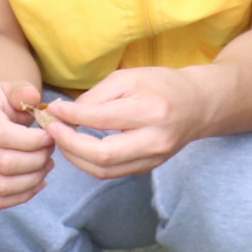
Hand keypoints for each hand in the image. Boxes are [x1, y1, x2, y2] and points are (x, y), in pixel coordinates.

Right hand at [0, 80, 54, 208]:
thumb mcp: (11, 88)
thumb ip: (24, 91)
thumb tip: (34, 98)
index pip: (2, 136)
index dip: (32, 142)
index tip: (50, 137)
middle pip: (4, 164)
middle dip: (36, 162)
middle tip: (49, 153)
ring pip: (1, 187)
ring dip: (31, 181)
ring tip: (45, 167)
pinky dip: (20, 197)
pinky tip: (36, 183)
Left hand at [40, 69, 208, 180]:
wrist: (198, 106)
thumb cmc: (161, 85)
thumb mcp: (128, 78)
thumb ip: (97, 96)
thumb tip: (66, 113)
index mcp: (151, 111)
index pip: (101, 120)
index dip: (71, 117)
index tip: (54, 110)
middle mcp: (153, 141)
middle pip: (101, 156)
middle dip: (69, 145)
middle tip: (53, 130)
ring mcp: (152, 159)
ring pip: (103, 171)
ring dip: (76, 157)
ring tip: (62, 139)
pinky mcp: (147, 168)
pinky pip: (111, 172)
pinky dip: (89, 162)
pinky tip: (79, 147)